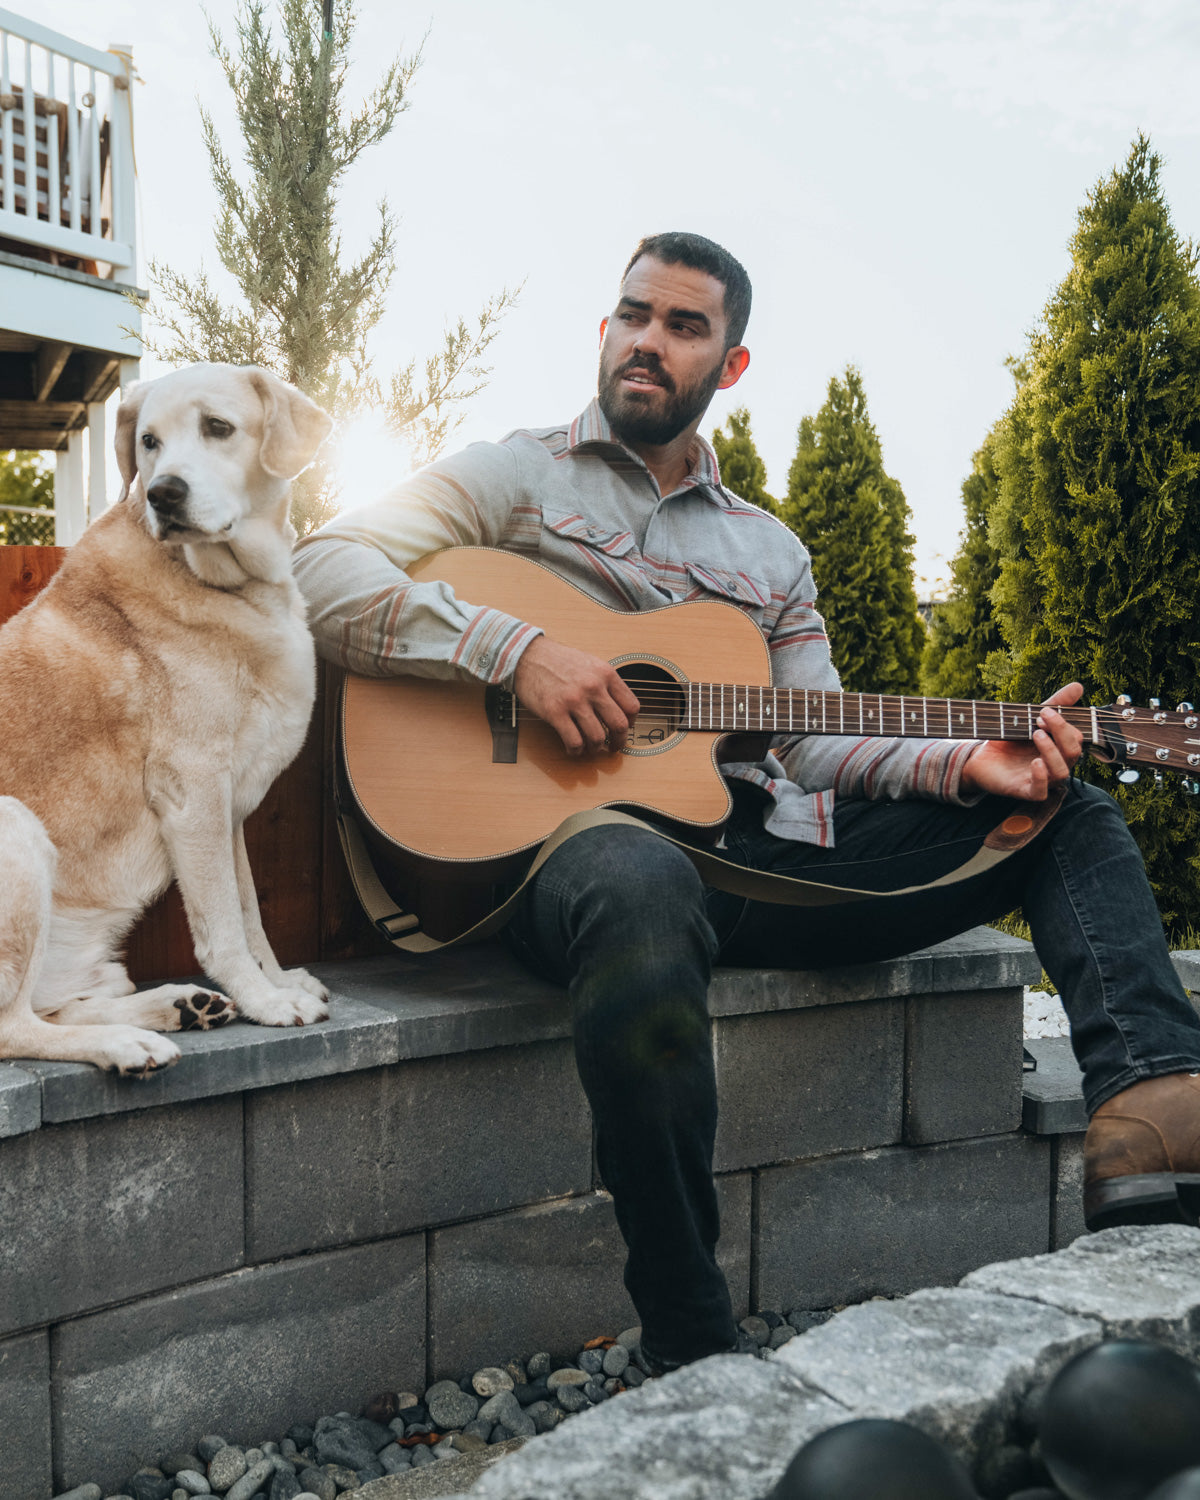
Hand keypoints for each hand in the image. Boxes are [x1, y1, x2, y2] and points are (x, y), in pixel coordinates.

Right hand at [513, 636, 639, 755]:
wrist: (527, 655)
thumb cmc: (557, 660)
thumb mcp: (590, 664)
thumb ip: (606, 683)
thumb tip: (619, 708)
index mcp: (605, 674)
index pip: (631, 706)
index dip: (631, 722)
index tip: (626, 728)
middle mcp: (593, 687)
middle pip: (619, 725)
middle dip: (619, 741)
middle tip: (614, 746)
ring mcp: (574, 700)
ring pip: (597, 737)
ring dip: (596, 749)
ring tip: (592, 748)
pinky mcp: (555, 712)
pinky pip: (574, 741)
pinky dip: (576, 750)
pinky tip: (574, 748)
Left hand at [959, 681, 1084, 800]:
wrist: (978, 757)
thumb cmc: (1009, 739)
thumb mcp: (1029, 718)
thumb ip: (1055, 704)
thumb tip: (1079, 686)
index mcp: (1059, 748)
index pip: (1076, 738)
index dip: (1063, 724)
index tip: (1043, 711)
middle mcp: (1054, 764)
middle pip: (1073, 753)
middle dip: (1060, 733)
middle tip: (1039, 720)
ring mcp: (1041, 779)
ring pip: (1061, 773)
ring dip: (1052, 752)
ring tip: (1036, 735)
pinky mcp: (1024, 790)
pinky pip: (1041, 792)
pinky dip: (1041, 778)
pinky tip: (1035, 763)